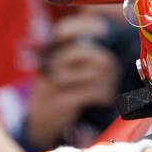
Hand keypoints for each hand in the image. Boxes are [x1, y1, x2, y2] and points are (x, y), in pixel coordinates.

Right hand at [26, 29, 119, 147]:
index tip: (102, 30)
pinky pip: (91, 91)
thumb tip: (104, 36)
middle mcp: (48, 64)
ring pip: (94, 72)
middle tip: (111, 75)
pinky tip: (103, 99)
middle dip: (107, 63)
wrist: (40, 125)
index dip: (86, 26)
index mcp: (49, 53)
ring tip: (107, 90)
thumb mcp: (62, 70)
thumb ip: (80, 54)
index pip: (65, 30)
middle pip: (88, 52)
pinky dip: (103, 95)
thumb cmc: (60, 93)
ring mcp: (52, 83)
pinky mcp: (60, 102)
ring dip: (108, 82)